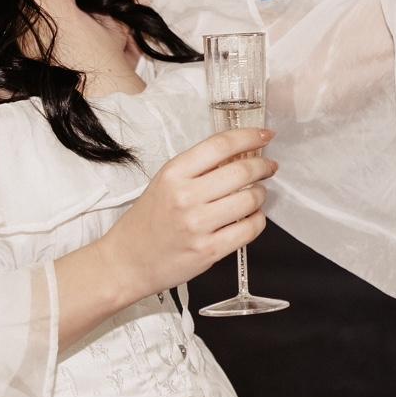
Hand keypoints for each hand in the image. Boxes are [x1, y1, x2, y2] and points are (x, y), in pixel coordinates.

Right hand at [97, 127, 276, 303]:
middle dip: (263, 165)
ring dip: (261, 193)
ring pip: (250, 199)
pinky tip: (252, 217)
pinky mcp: (208, 250)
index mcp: (174, 173)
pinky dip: (258, 220)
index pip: (221, 145)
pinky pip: (249, 229)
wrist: (127, 262)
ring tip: (257, 194)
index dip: (249, 136)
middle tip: (268, 166)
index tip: (264, 135)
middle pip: (242, 171)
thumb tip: (240, 153)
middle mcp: (186, 196)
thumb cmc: (147, 221)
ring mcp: (198, 225)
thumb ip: (198, 168)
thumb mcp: (165, 182)